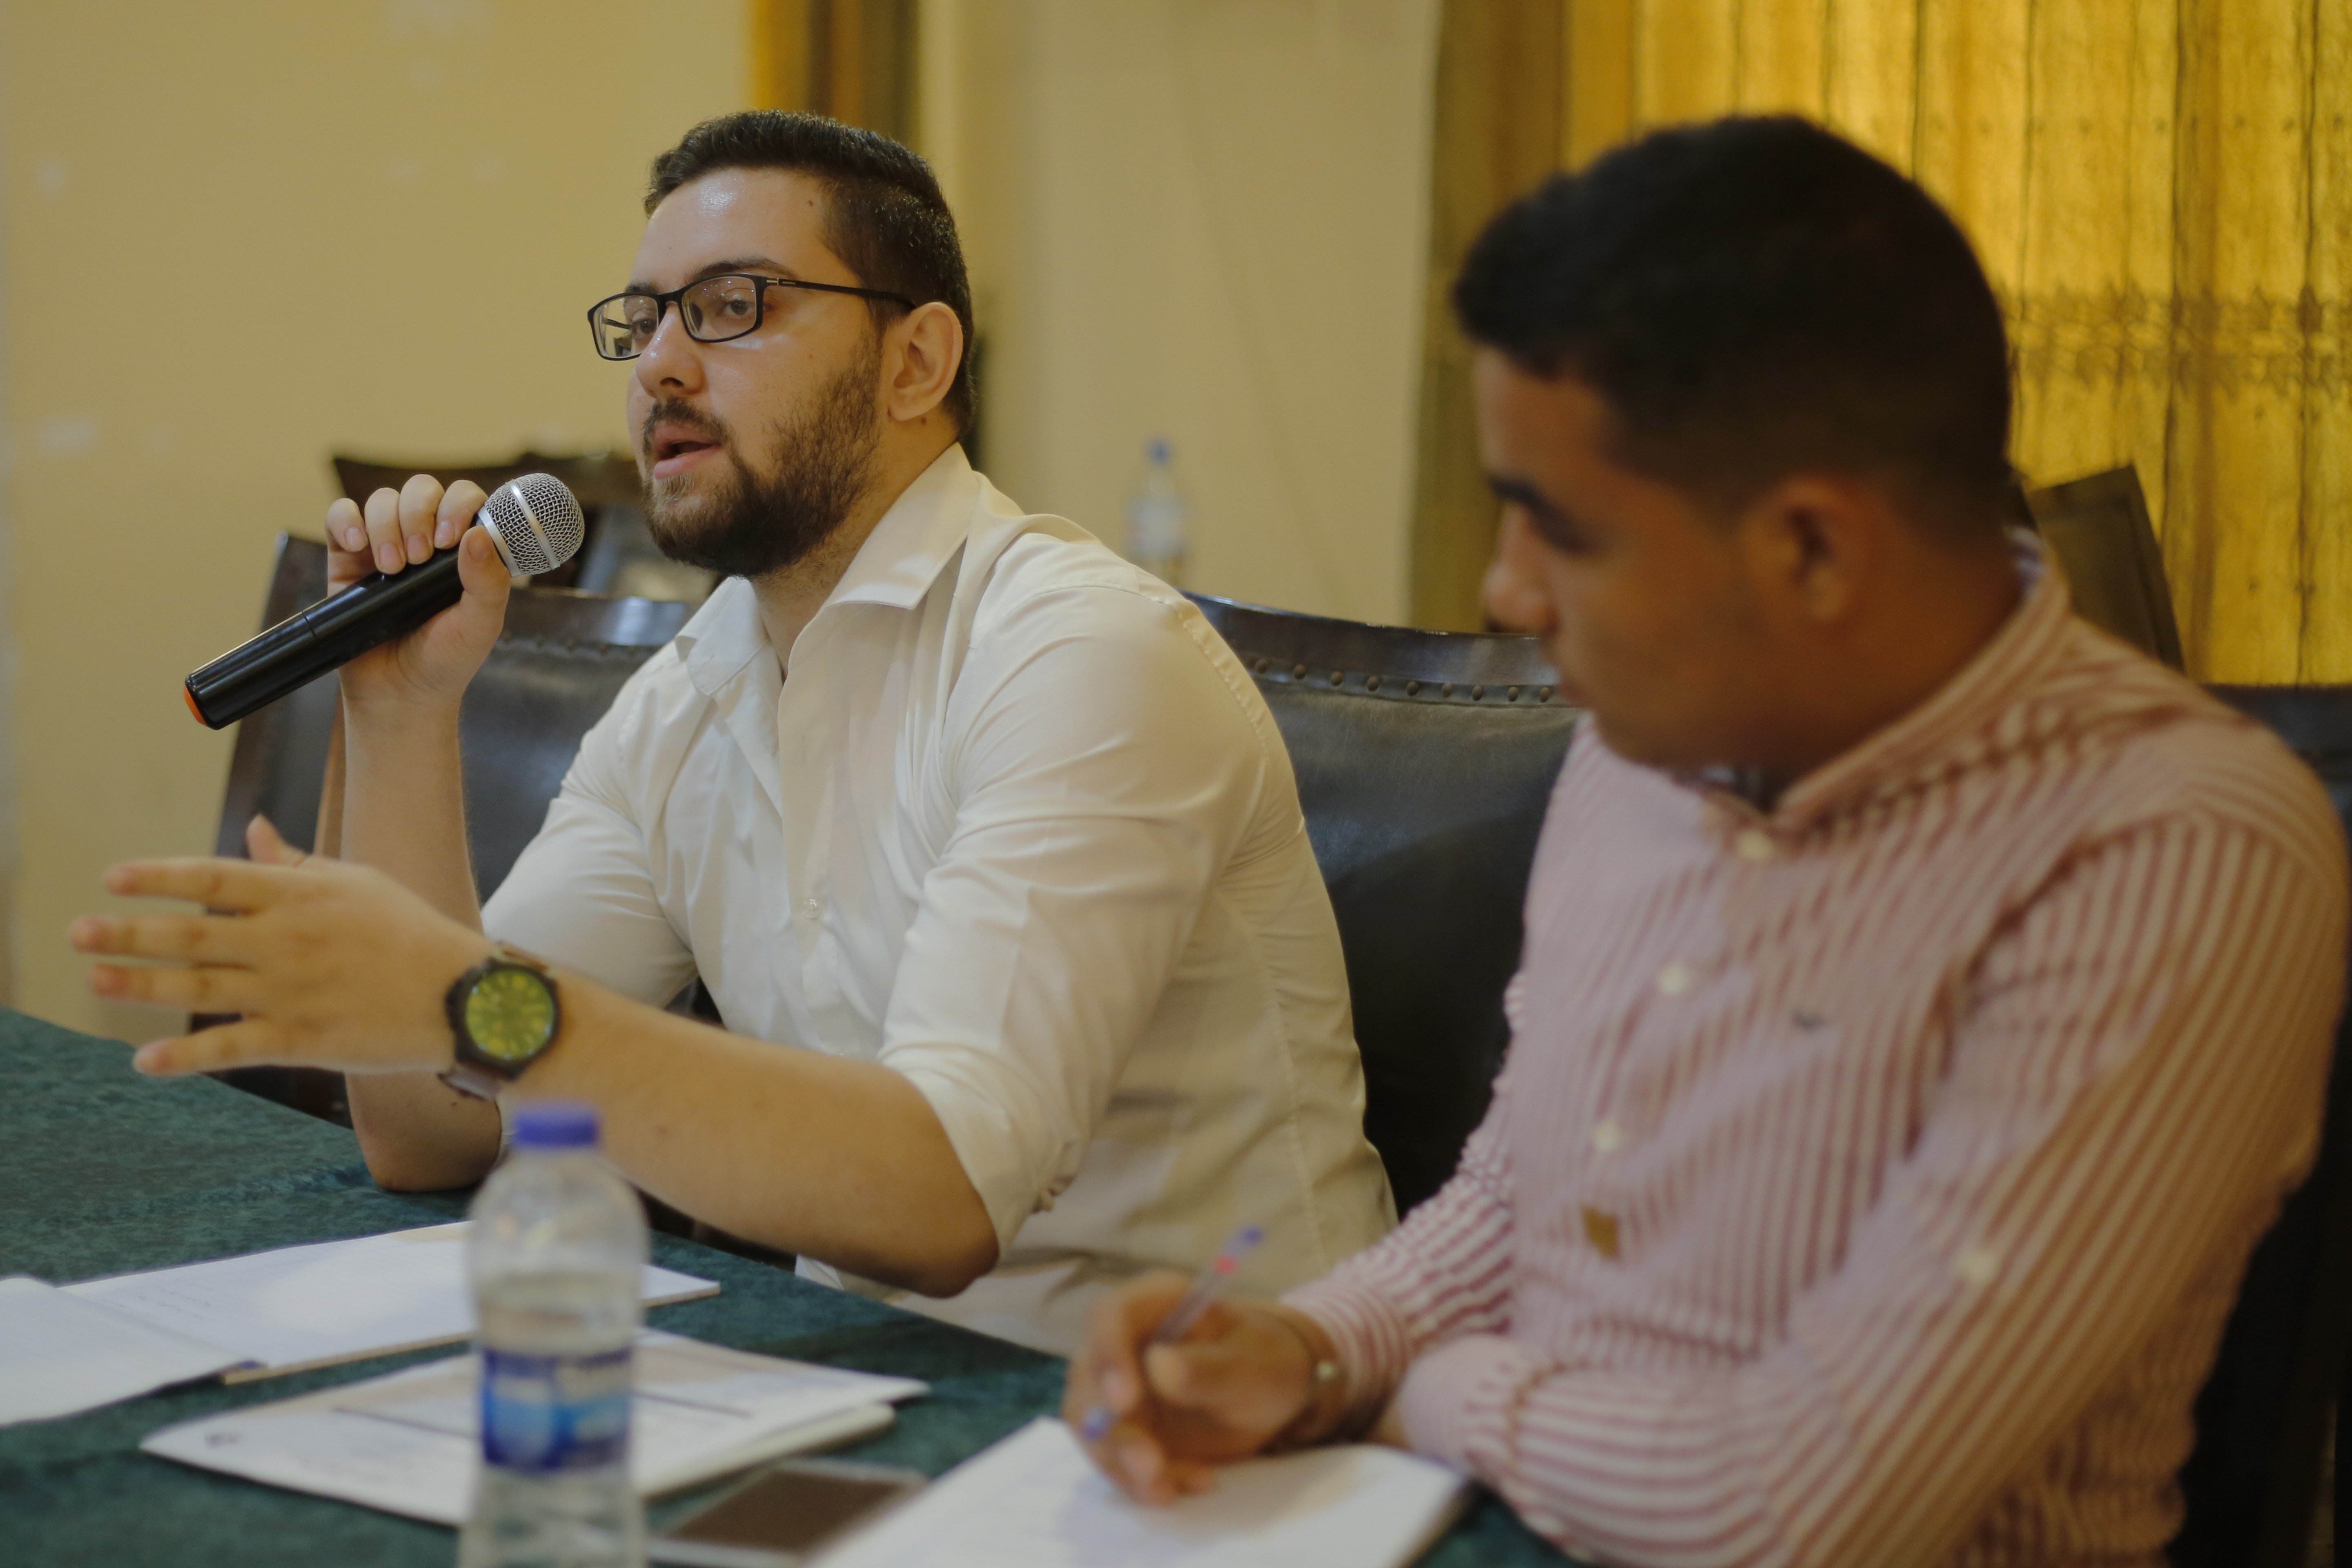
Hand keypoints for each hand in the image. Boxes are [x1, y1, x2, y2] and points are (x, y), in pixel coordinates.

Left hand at [69, 816, 486, 1075]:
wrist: (465, 996)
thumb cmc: (411, 932)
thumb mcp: (357, 883)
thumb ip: (294, 863)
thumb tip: (251, 828)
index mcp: (300, 896)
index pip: (214, 879)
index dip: (160, 876)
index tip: (112, 877)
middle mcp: (287, 942)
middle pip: (192, 934)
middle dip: (130, 932)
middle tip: (78, 932)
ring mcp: (293, 993)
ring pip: (201, 988)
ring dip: (141, 986)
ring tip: (95, 981)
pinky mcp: (304, 1041)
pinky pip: (233, 1049)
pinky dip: (187, 1059)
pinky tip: (145, 1063)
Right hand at [321, 474, 508, 712]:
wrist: (399, 693)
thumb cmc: (446, 659)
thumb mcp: (481, 625)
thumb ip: (489, 581)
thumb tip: (480, 534)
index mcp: (465, 551)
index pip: (465, 500)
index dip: (458, 506)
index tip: (451, 539)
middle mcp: (427, 541)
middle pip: (421, 490)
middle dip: (419, 514)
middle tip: (419, 557)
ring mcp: (386, 545)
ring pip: (382, 500)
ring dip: (386, 525)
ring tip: (392, 569)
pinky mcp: (348, 559)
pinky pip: (341, 515)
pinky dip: (346, 520)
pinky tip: (356, 547)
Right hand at [1063, 1272, 1327, 1504]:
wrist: (1270, 1394)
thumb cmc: (1265, 1362)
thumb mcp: (1253, 1367)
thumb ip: (1210, 1368)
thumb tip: (1158, 1366)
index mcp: (1156, 1302)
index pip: (1110, 1316)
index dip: (1109, 1356)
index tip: (1125, 1402)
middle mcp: (1124, 1339)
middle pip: (1090, 1379)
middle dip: (1114, 1430)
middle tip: (1150, 1467)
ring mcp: (1115, 1384)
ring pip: (1093, 1426)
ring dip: (1122, 1463)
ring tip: (1166, 1490)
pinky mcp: (1121, 1426)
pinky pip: (1112, 1457)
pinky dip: (1140, 1480)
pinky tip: (1181, 1487)